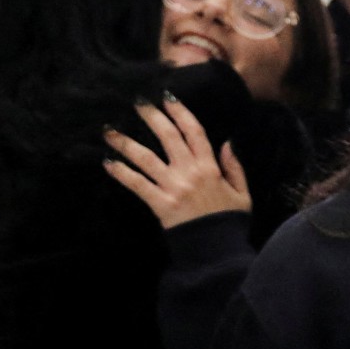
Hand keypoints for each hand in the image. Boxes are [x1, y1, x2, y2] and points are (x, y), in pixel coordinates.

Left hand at [103, 94, 250, 229]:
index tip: (168, 97)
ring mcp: (172, 186)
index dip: (180, 112)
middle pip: (168, 137)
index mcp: (210, 167)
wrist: (217, 251)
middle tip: (138, 103)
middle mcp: (189, 171)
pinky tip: (107, 163)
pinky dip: (121, 173)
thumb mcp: (242, 193)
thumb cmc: (230, 222)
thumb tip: (227, 142)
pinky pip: (137, 184)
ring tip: (109, 131)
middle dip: (152, 117)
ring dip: (126, 142)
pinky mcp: (159, 203)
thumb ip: (234, 167)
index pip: (194, 132)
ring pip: (146, 158)